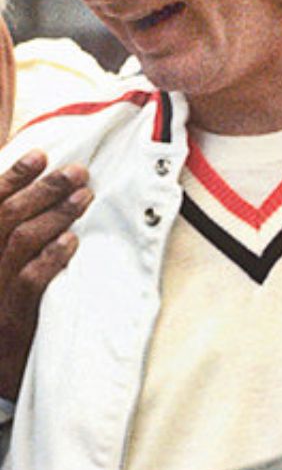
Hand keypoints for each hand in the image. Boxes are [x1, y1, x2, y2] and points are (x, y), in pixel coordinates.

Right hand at [0, 151, 92, 399]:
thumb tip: (39, 198)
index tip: (41, 154)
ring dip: (55, 214)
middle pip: (7, 215)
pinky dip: (51, 257)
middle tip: (79, 172)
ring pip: (20, 240)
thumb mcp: (1, 270)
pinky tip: (72, 242)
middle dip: (44, 188)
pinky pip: (30, 280)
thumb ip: (11, 236)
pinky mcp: (10, 316)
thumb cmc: (0, 315)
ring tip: (85, 197)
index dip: (13, 176)